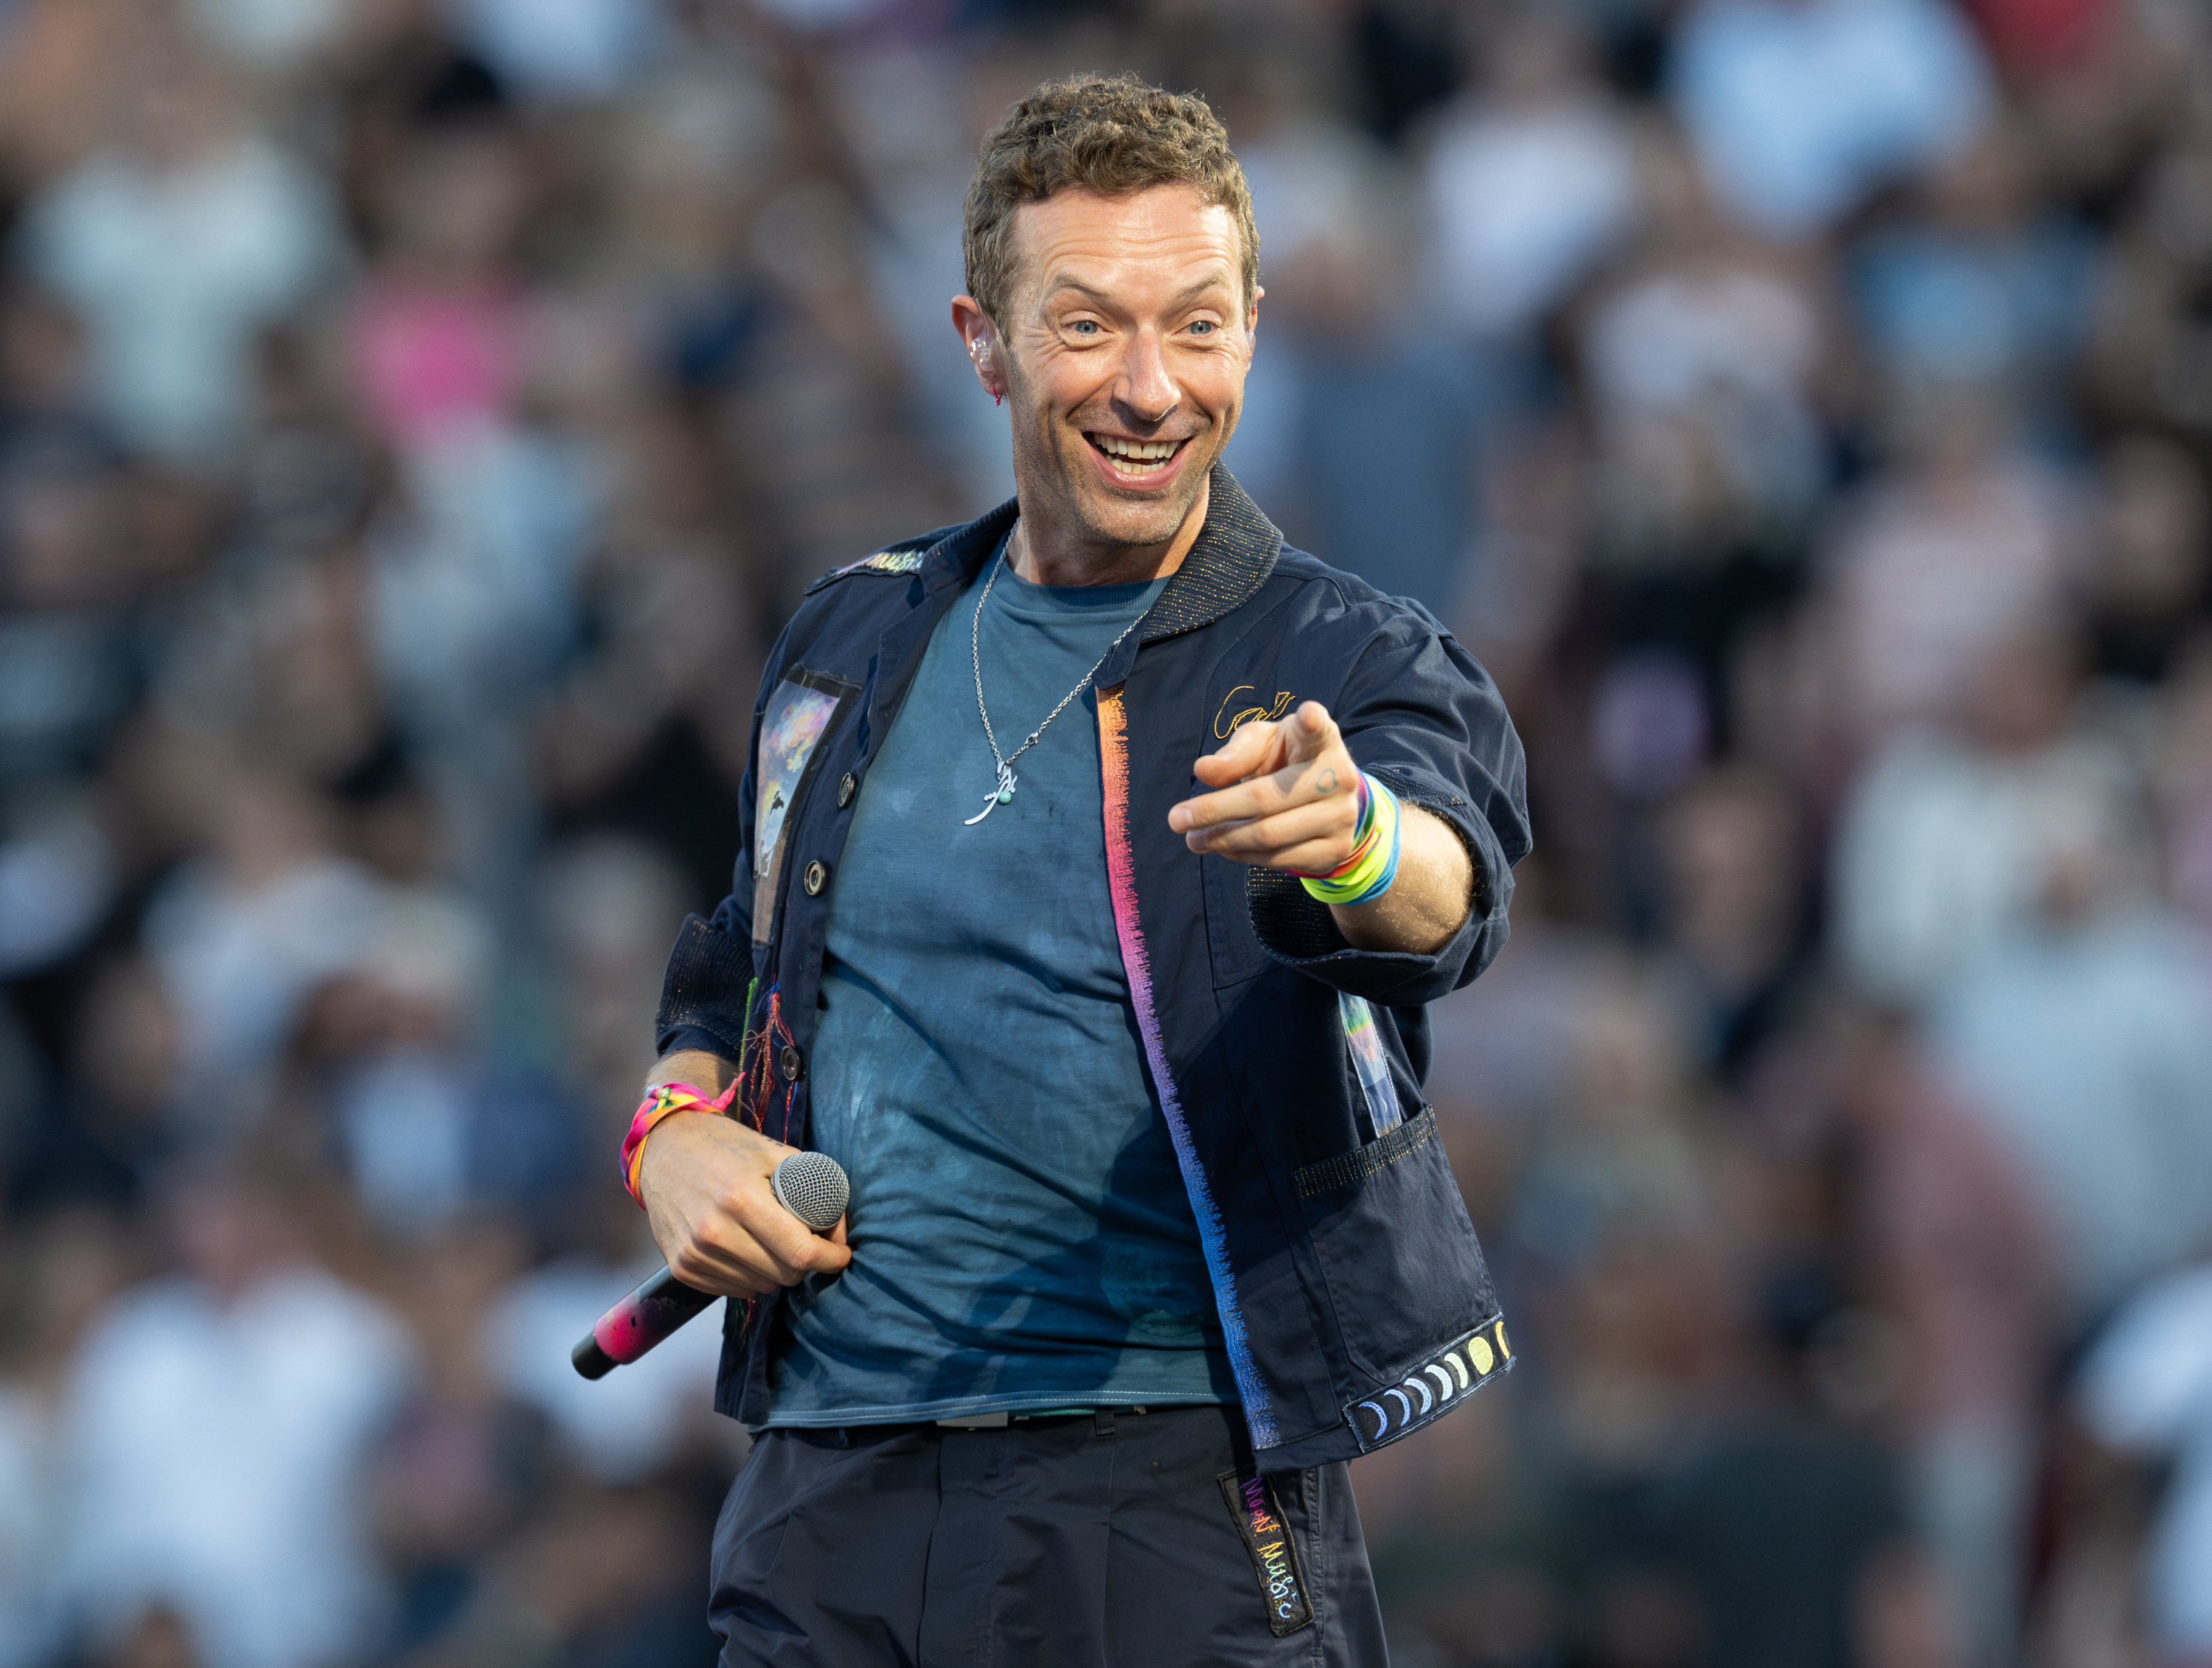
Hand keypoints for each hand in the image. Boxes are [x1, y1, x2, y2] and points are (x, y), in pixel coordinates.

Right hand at [638, 1111, 851, 1298]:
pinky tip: (748, 1250)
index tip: (841, 1253)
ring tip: (774, 1241)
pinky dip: (750, 1276)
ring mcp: (695, 1254)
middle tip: (808, 1242)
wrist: (663, 1150)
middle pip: (783, 1275)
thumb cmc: (725, 1147)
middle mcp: (714, 1233)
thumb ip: (812, 1185)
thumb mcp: (774, 1152)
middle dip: (806, 1264)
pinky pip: (734, 1290)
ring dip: (777, 1271)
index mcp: (742, 1199)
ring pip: (761, 1286)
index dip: (830, 1258)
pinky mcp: (682, 1268)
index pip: (800, 1252)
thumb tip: (839, 1226)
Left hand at [1168, 699, 1475, 953]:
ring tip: (1194, 838)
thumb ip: (1235, 755)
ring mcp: (1342, 816)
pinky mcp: (1336, 850)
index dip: (1312, 722)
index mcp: (1321, 739)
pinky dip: (1244, 856)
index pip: (1318, 728)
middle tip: (1177, 819)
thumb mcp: (1260, 745)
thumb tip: (1203, 770)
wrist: (1326, 799)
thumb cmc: (1284, 760)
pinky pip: (1280, 859)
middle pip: (1266, 798)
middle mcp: (1340, 776)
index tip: (1307, 715)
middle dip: (1214, 811)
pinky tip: (1224, 847)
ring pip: (1269, 836)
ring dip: (1223, 840)